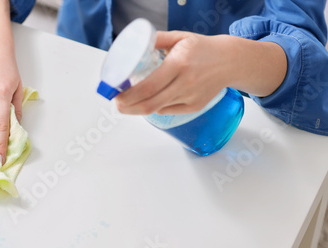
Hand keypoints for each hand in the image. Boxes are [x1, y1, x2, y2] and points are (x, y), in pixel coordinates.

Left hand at [115, 31, 286, 115]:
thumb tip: (133, 46)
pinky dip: (155, 107)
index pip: (148, 86)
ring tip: (127, 104)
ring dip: (138, 109)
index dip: (128, 95)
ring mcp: (190, 98)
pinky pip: (168, 110)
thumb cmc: (203, 49)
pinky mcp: (194, 107)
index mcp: (179, 64)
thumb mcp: (179, 38)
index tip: (116, 94)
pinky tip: (148, 101)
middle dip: (128, 107)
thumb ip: (155, 40)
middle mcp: (185, 83)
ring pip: (157, 109)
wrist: (231, 61)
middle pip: (150, 104)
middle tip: (117, 103)